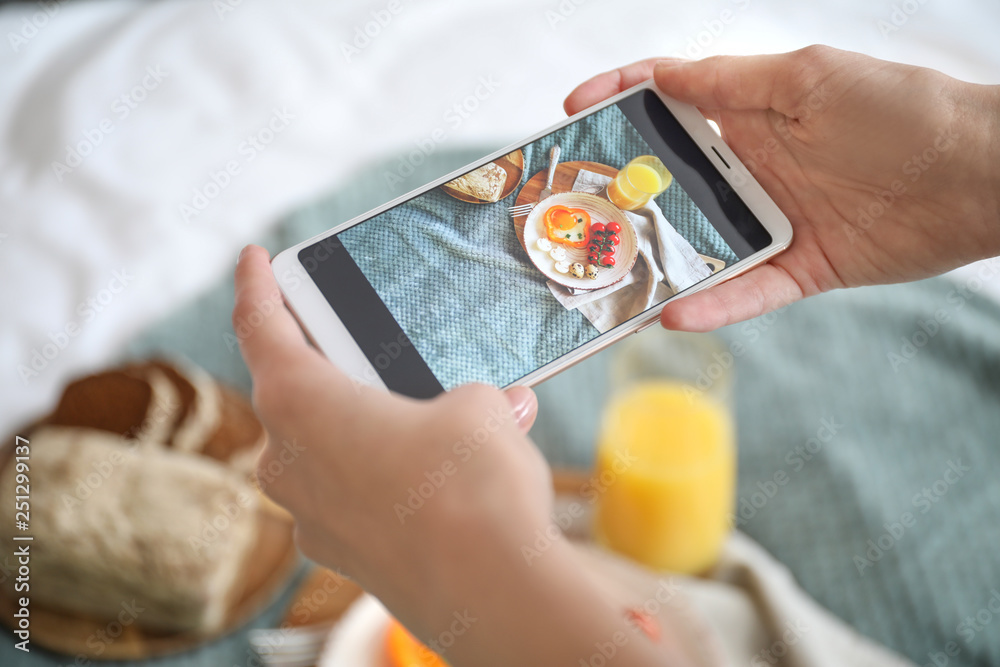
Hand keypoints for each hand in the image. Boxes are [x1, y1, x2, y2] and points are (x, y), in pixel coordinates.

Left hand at [233, 245, 670, 665]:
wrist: (495, 592)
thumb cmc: (471, 486)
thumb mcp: (478, 408)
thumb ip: (471, 398)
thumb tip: (493, 409)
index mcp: (300, 405)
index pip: (261, 328)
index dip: (256, 286)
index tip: (253, 260)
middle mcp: (289, 462)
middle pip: (296, 394)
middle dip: (338, 368)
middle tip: (371, 346)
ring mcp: (313, 517)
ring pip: (328, 450)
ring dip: (369, 427)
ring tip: (432, 417)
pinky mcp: (346, 556)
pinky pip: (354, 497)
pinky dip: (386, 477)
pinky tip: (441, 476)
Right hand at [565, 46, 999, 330]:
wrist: (980, 174)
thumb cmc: (901, 111)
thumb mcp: (808, 79)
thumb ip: (732, 83)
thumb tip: (662, 75)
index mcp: (753, 113)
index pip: (671, 102)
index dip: (621, 100)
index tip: (575, 111)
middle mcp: (755, 167)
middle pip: (673, 181)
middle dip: (622, 192)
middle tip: (573, 209)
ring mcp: (774, 220)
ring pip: (700, 245)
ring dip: (656, 260)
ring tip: (607, 276)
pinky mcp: (801, 268)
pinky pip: (747, 291)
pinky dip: (713, 305)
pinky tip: (674, 313)